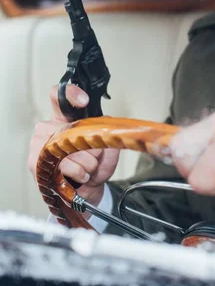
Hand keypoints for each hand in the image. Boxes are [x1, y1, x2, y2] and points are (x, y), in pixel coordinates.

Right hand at [28, 84, 119, 205]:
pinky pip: (63, 164)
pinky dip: (78, 173)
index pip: (59, 96)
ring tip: (86, 170)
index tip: (84, 101)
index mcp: (64, 118)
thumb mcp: (109, 149)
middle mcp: (49, 127)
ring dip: (86, 164)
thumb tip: (108, 125)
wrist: (87, 192)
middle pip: (72, 130)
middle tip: (93, 159)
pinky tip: (78, 177)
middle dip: (91, 149)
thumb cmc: (94, 167)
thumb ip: (109, 134)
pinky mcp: (35, 161)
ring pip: (68, 148)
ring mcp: (39, 143)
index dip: (70, 94)